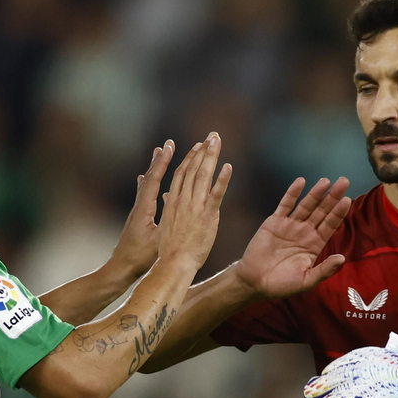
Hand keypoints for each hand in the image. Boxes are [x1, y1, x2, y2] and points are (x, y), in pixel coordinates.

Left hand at [107, 141, 173, 278]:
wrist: (120, 268)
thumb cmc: (139, 257)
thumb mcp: (157, 241)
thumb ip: (166, 224)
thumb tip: (175, 206)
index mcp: (145, 209)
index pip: (154, 180)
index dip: (162, 163)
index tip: (170, 147)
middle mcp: (139, 206)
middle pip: (150, 177)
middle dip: (159, 160)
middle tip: (167, 144)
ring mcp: (137, 211)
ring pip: (147, 184)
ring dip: (154, 168)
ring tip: (158, 154)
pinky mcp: (138, 217)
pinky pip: (145, 193)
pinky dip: (149, 182)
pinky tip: (145, 179)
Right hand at [157, 133, 231, 268]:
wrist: (174, 262)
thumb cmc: (171, 248)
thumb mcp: (168, 224)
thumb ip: (170, 208)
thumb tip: (169, 198)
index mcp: (173, 201)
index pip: (182, 173)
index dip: (190, 158)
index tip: (198, 146)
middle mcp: (183, 199)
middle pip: (193, 168)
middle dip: (203, 150)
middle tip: (212, 135)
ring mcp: (194, 206)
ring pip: (203, 175)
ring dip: (211, 156)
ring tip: (217, 141)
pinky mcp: (207, 216)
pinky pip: (216, 194)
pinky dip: (222, 179)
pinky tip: (228, 166)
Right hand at [234, 177, 350, 299]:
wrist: (255, 281)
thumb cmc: (282, 284)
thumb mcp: (307, 281)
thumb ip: (324, 270)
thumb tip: (342, 258)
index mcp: (315, 244)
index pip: (330, 225)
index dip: (338, 213)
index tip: (347, 200)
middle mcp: (305, 232)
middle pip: (322, 211)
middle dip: (332, 197)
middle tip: (343, 181)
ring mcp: (290, 225)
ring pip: (306, 205)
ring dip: (316, 193)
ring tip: (326, 181)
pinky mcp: (274, 222)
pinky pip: (285, 205)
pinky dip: (293, 193)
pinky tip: (301, 182)